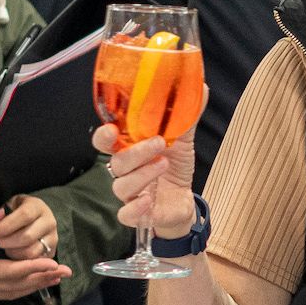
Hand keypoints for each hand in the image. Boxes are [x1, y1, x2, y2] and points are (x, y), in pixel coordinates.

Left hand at [0, 193, 60, 262]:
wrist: (39, 218)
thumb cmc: (20, 211)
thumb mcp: (12, 204)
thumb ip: (5, 209)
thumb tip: (0, 216)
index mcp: (38, 207)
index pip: (24, 216)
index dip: (6, 226)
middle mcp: (49, 222)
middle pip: (27, 237)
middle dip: (7, 242)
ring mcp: (53, 238)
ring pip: (31, 252)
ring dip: (13, 252)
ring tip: (6, 247)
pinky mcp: (51, 252)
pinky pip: (34, 261)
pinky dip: (20, 260)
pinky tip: (14, 253)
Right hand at [0, 211, 69, 304]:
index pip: (10, 270)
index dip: (32, 267)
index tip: (51, 263)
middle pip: (20, 282)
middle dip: (44, 276)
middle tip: (66, 271)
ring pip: (16, 291)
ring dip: (38, 284)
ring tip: (57, 278)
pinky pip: (8, 295)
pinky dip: (24, 290)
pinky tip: (33, 286)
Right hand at [96, 122, 198, 239]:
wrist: (184, 200)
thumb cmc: (175, 166)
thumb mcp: (183, 139)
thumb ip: (185, 117)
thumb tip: (201, 90)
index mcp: (129, 149)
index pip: (106, 141)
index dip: (104, 136)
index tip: (112, 128)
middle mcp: (126, 171)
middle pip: (117, 162)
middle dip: (136, 152)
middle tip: (159, 142)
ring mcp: (130, 193)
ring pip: (122, 185)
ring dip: (143, 174)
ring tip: (165, 164)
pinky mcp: (137, 214)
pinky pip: (126, 214)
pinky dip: (136, 208)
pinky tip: (148, 199)